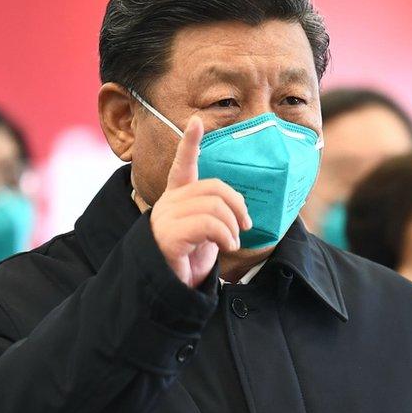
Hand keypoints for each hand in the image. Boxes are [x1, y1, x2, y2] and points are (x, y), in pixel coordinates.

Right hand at [150, 117, 251, 287]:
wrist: (170, 291)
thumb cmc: (188, 261)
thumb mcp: (206, 233)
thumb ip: (215, 215)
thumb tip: (240, 211)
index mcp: (176, 199)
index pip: (182, 165)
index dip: (189, 143)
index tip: (196, 121)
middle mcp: (168, 204)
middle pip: (213, 188)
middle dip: (237, 205)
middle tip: (246, 225)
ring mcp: (165, 219)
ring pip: (213, 205)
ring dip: (233, 226)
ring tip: (233, 242)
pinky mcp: (168, 236)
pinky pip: (208, 224)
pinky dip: (226, 235)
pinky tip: (227, 247)